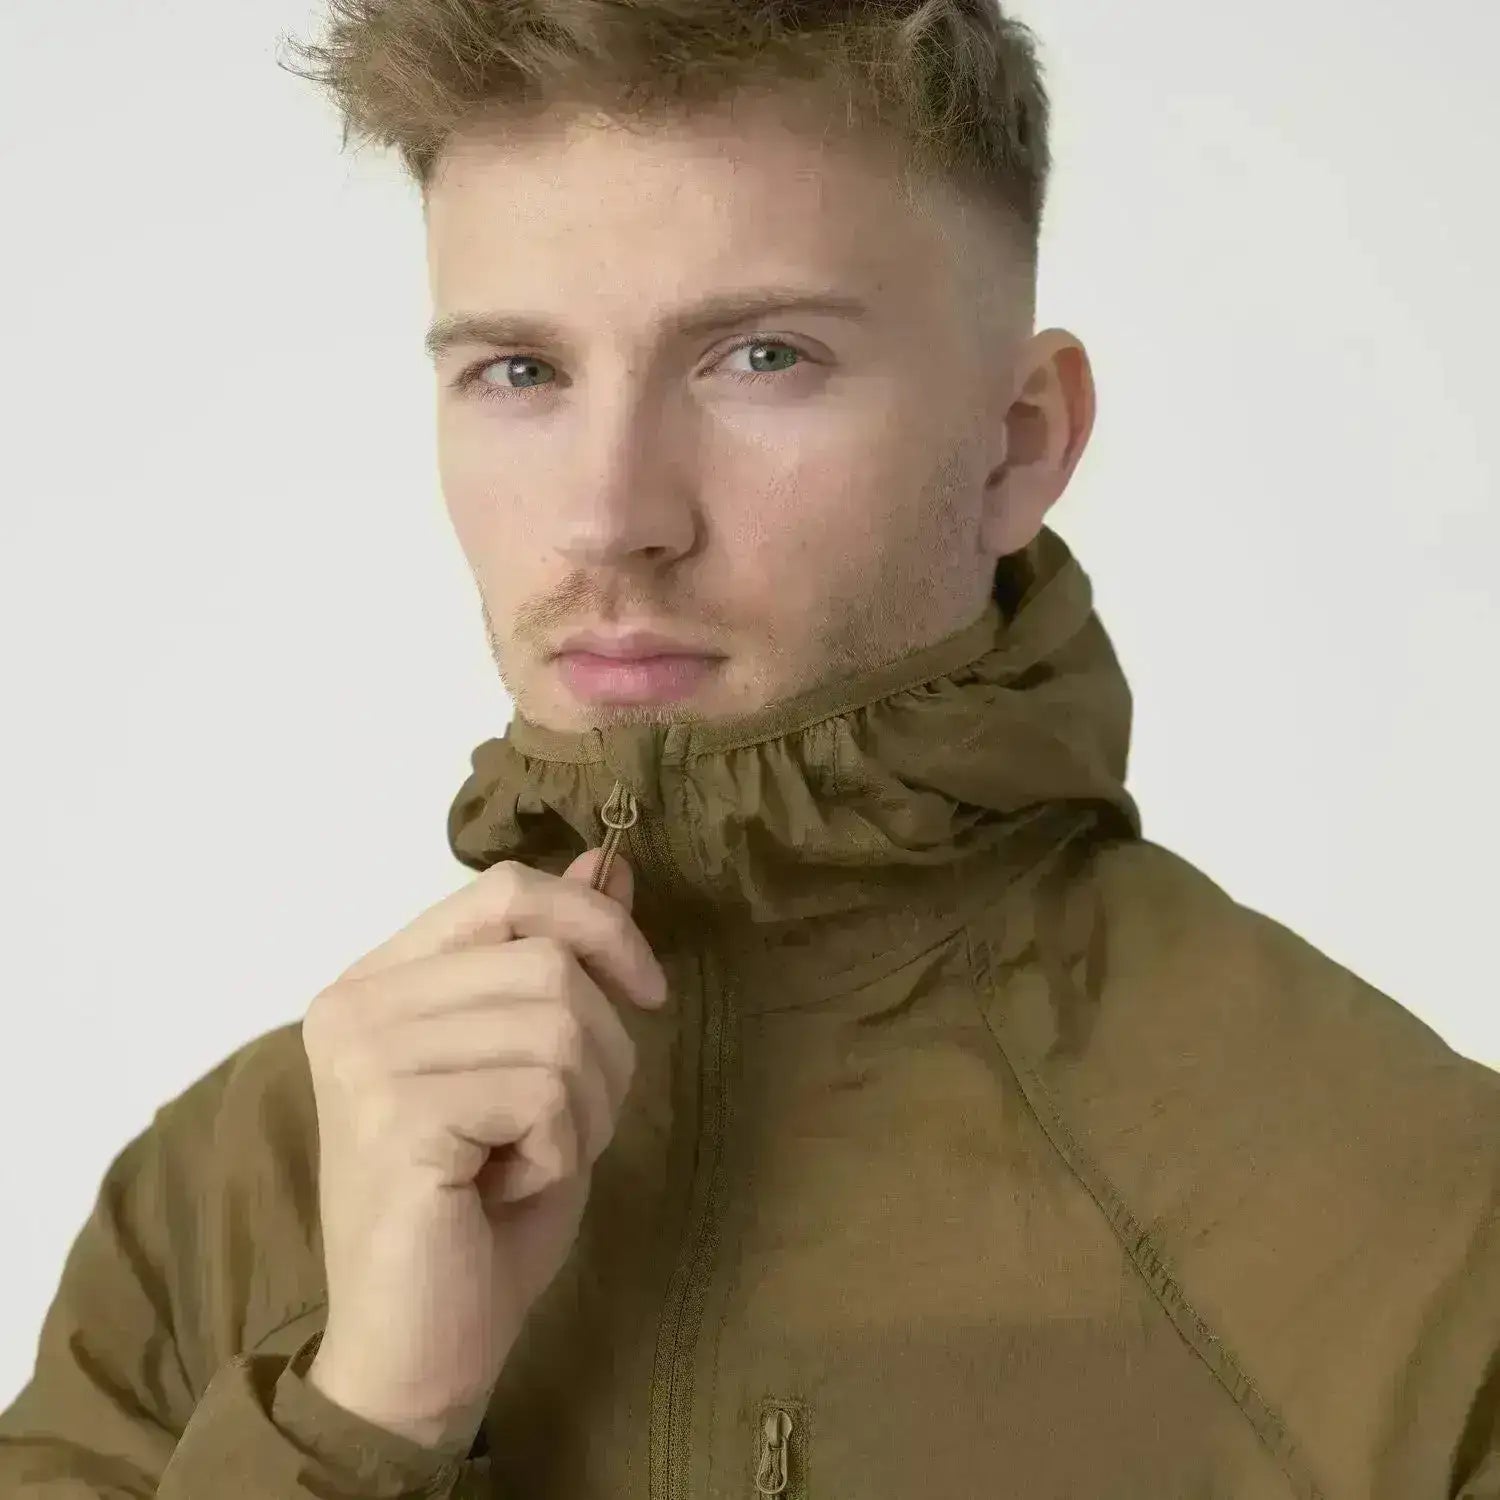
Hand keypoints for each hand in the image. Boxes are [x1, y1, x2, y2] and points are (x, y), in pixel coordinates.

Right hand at [300, 848, 668, 1449]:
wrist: (417, 1349)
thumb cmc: (480, 1211)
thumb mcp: (537, 1064)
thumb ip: (557, 959)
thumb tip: (606, 863)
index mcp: (378, 979)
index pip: (505, 891)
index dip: (599, 925)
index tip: (649, 989)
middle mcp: (356, 1003)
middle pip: (549, 961)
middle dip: (605, 1049)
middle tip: (567, 1128)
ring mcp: (366, 1056)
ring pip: (560, 1024)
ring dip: (587, 1107)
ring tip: (532, 1160)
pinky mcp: (394, 1114)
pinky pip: (546, 1092)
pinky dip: (562, 1148)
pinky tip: (505, 1188)